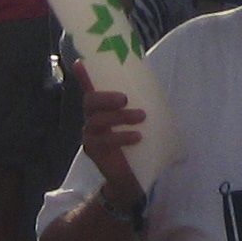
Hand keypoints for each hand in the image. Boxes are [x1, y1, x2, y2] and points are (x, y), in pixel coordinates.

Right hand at [77, 88, 149, 209]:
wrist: (132, 178)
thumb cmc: (138, 144)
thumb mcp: (142, 121)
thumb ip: (144, 106)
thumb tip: (161, 88)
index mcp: (103, 108)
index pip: (91, 88)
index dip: (84, 76)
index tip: (80, 63)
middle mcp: (92, 118)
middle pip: (90, 101)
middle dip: (106, 97)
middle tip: (125, 99)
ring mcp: (90, 135)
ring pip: (97, 120)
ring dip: (120, 116)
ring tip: (141, 117)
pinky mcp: (93, 151)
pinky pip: (103, 141)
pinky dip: (121, 137)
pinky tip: (136, 137)